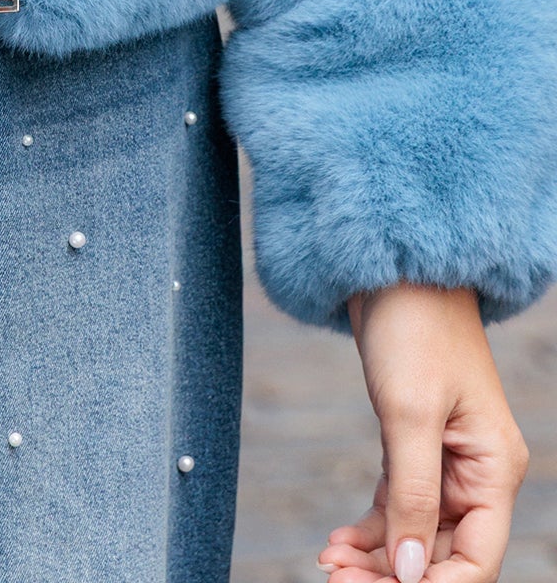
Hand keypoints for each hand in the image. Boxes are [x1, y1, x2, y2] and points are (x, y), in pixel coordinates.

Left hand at [318, 285, 527, 582]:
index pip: (475, 561)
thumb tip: (409, 572)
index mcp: (494, 471)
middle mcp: (477, 475)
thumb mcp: (409, 412)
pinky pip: (397, 506)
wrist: (394, 269)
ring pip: (415, 535)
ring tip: (327, 563)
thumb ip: (411, 494)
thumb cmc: (414, 328)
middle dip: (393, 576)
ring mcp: (446, 463)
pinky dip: (370, 529)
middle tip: (336, 580)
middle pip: (441, 554)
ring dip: (375, 558)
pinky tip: (336, 541)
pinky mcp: (414, 446)